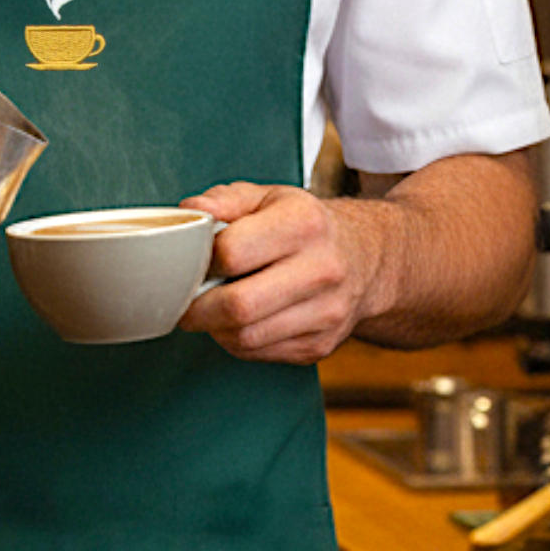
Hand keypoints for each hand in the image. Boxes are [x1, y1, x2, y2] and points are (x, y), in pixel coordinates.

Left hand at [175, 182, 387, 363]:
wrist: (365, 258)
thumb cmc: (305, 225)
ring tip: (211, 309)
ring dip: (215, 328)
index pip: (232, 252)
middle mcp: (321, 269)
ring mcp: (325, 312)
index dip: (201, 260)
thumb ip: (225, 200)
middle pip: (239, 306)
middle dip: (198, 309)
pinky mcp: (320, 345)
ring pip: (246, 337)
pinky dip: (237, 341)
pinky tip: (238, 321)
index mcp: (303, 223)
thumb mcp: (269, 197)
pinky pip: (259, 353)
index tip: (191, 261)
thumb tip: (189, 213)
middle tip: (184, 301)